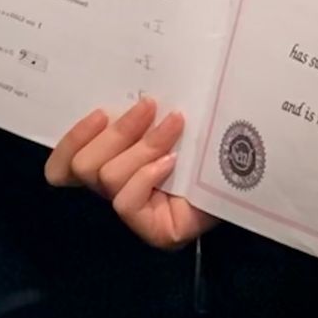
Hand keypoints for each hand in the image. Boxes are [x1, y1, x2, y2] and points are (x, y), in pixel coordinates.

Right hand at [43, 97, 218, 250]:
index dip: (70, 141)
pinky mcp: (155, 232)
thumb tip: (127, 85)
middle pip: (82, 166)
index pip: (62, 168)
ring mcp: (137, 215)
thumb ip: (142, 109)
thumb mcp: (170, 114)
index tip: (99, 111)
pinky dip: (146, 174)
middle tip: (150, 106)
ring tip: (174, 125)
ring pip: (107, 177)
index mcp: (114, 162)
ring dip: (141, 146)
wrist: (255, 165)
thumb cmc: (212, 133)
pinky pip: (126, 202)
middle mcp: (118, 191)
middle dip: (116, 132)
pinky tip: (173, 161)